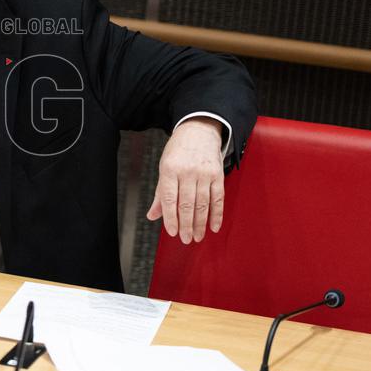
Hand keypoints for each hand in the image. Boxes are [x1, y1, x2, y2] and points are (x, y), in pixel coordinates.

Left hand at [147, 117, 224, 243]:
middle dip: (187, 225)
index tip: (172, 232)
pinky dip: (217, 214)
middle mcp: (187, 171)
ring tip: (198, 237)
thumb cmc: (177, 151)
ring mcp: (204, 173)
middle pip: (187, 203)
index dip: (171, 218)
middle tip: (186, 239)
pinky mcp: (217, 175)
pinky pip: (218, 198)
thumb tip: (153, 216)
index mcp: (169, 169)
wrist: (198, 130)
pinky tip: (213, 226)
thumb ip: (161, 194)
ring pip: (202, 203)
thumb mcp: (164, 168)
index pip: (169, 199)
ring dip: (201, 223)